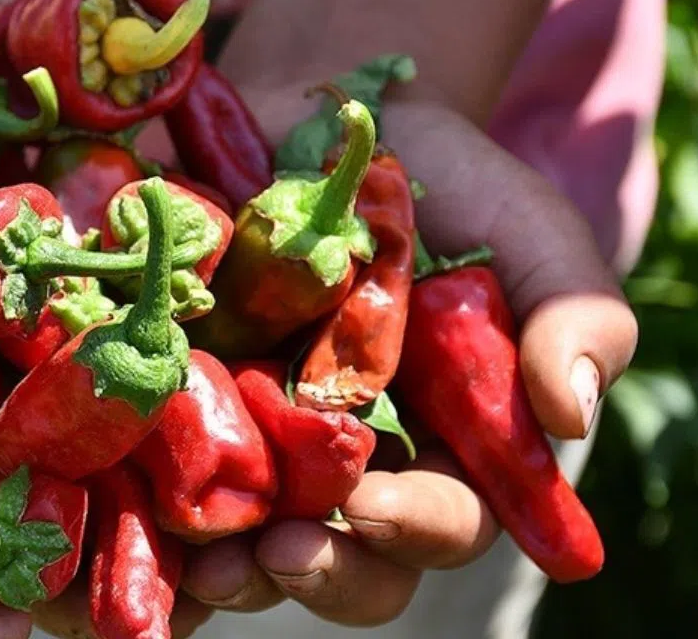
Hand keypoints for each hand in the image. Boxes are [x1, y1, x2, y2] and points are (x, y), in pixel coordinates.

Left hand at [131, 95, 636, 626]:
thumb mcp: (527, 232)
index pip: (440, 524)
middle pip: (343, 561)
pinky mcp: (180, 408)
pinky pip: (160, 481)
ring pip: (248, 543)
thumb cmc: (442, 185)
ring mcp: (258, 444)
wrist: (320, 123)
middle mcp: (346, 467)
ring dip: (225, 569)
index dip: (412, 532)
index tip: (373, 507)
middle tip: (275, 557)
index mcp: (440, 450)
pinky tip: (122, 515)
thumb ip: (575, 313)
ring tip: (201, 564)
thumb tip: (571, 417)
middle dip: (315, 574)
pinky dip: (144, 513)